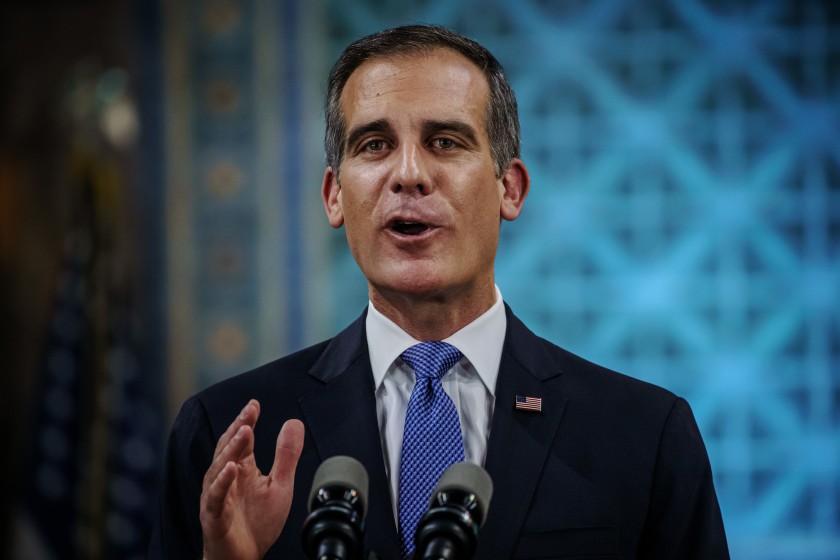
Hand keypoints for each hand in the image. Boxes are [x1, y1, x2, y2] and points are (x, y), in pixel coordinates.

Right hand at [200, 399, 303, 559]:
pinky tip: (231, 468)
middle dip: (238, 428)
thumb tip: (293, 423)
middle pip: (228, 448)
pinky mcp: (214, 516)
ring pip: (219, 468)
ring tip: (244, 432)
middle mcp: (226, 479)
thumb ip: (285, 455)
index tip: (254, 404)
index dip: (246, 421)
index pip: (241, 440)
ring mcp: (218, 496)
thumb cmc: (257, 523)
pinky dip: (222, 483)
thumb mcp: (280, 485)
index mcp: (241, 469)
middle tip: (249, 412)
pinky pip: (216, 497)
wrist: (244, 558)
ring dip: (231, 449)